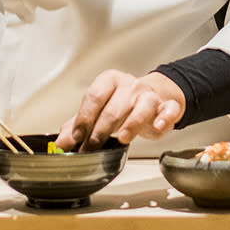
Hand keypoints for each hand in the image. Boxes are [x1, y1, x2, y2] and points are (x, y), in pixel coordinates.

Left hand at [55, 70, 184, 151]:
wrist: (153, 98)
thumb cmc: (122, 105)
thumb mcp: (98, 111)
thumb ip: (78, 125)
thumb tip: (61, 144)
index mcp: (109, 81)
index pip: (94, 96)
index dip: (84, 118)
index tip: (76, 137)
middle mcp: (130, 85)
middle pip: (114, 107)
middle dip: (101, 130)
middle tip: (92, 148)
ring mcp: (149, 95)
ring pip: (142, 106)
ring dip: (132, 123)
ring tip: (122, 138)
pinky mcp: (167, 107)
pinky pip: (168, 110)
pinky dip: (164, 118)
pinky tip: (157, 127)